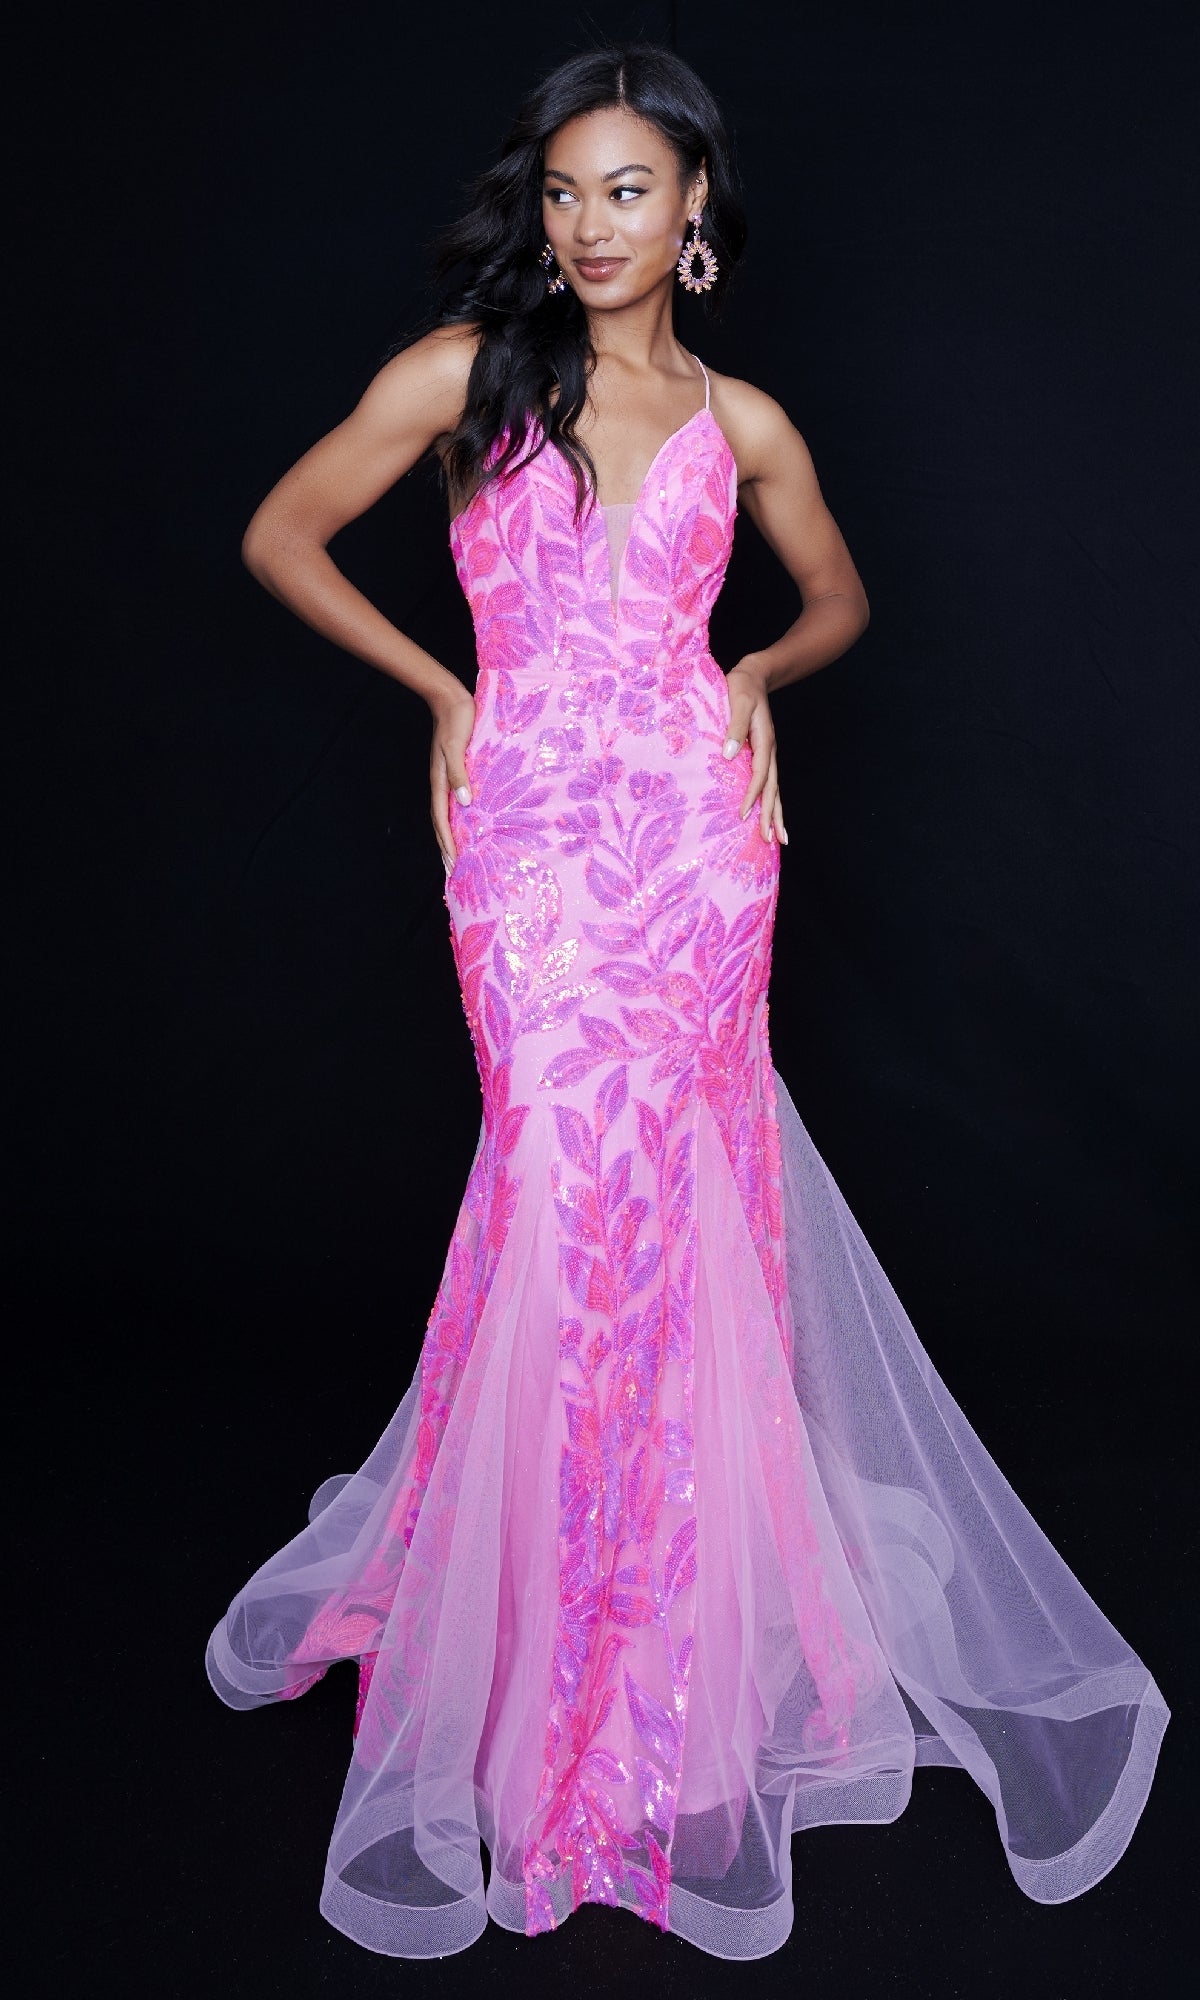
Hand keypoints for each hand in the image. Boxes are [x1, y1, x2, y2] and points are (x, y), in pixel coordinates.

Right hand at [429, 681, 475, 869]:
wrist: (450, 697)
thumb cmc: (456, 719)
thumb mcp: (457, 746)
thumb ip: (459, 774)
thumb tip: (464, 803)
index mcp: (440, 780)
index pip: (442, 819)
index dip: (447, 842)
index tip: (452, 863)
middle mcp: (442, 782)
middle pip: (441, 821)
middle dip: (446, 846)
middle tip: (452, 870)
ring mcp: (447, 777)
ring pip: (447, 813)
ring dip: (451, 835)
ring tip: (457, 853)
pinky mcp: (455, 770)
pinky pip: (454, 800)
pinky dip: (458, 817)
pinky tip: (466, 822)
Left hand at [723, 660, 786, 845]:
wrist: (753, 675)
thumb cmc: (741, 687)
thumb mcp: (737, 702)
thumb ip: (734, 726)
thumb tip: (728, 754)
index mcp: (764, 742)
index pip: (759, 776)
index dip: (752, 796)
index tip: (744, 815)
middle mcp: (769, 751)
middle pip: (772, 789)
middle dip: (771, 815)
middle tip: (772, 840)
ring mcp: (768, 754)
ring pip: (774, 789)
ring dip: (775, 813)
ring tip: (779, 837)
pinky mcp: (763, 753)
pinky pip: (768, 782)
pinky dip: (770, 801)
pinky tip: (767, 813)